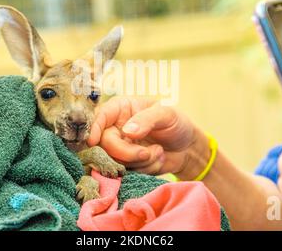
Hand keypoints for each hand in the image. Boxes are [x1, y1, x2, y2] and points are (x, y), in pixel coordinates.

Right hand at [87, 97, 209, 177]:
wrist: (189, 147)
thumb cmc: (177, 124)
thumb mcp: (167, 115)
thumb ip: (147, 119)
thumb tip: (127, 131)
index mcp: (121, 109)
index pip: (100, 116)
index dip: (93, 128)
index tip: (93, 141)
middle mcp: (116, 127)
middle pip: (104, 144)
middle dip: (126, 152)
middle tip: (146, 152)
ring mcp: (121, 147)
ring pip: (116, 160)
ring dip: (140, 161)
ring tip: (158, 151)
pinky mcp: (128, 164)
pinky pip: (128, 172)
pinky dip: (146, 168)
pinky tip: (158, 158)